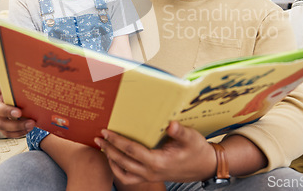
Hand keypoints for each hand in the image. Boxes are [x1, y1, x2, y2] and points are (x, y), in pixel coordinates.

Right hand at [0, 81, 34, 137]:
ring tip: (30, 125)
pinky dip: (17, 132)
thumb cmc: (17, 88)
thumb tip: (30, 84)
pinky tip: (27, 130)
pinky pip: (6, 132)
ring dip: (17, 127)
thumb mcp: (17, 84)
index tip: (17, 109)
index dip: (5, 95)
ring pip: (1, 124)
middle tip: (23, 116)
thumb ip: (20, 85)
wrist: (16, 96)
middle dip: (9, 114)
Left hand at [95, 121, 215, 185]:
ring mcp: (150, 176)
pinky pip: (129, 177)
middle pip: (123, 161)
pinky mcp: (150, 177)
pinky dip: (118, 169)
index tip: (106, 131)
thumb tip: (171, 125)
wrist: (205, 166)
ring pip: (123, 172)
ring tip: (102, 147)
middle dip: (108, 149)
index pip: (131, 150)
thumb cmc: (197, 150)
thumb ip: (180, 132)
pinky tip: (114, 159)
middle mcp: (151, 172)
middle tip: (97, 137)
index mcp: (158, 161)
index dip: (117, 140)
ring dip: (111, 160)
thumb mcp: (192, 138)